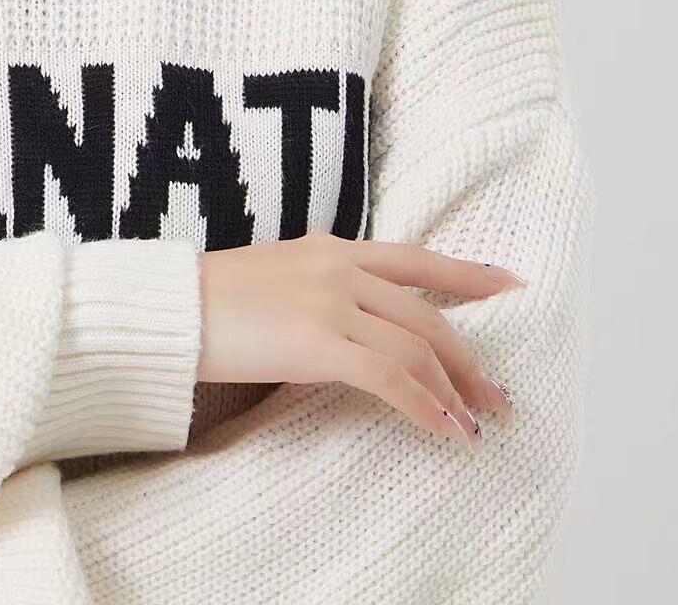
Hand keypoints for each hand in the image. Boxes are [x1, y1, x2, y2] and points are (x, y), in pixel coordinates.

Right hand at [197, 232, 522, 445]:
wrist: (167, 307)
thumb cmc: (211, 299)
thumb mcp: (278, 275)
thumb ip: (321, 288)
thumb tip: (356, 325)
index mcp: (332, 248)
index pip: (416, 258)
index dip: (467, 272)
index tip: (510, 283)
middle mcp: (340, 268)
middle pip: (428, 314)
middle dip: (470, 360)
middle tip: (498, 398)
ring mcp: (330, 302)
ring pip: (416, 347)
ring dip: (453, 392)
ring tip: (473, 427)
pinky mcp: (316, 342)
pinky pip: (388, 377)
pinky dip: (424, 406)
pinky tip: (442, 430)